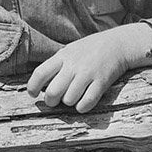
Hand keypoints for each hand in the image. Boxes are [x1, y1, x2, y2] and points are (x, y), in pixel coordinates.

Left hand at [26, 24, 151, 113]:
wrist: (119, 44)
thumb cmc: (91, 49)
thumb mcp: (70, 50)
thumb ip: (56, 64)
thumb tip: (41, 83)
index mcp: (63, 56)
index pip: (40, 73)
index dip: (33, 87)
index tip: (33, 94)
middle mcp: (73, 65)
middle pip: (53, 92)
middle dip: (51, 101)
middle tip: (55, 101)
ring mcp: (88, 74)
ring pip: (69, 100)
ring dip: (69, 104)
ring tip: (73, 99)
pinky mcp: (102, 82)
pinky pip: (87, 102)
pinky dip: (82, 108)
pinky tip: (83, 104)